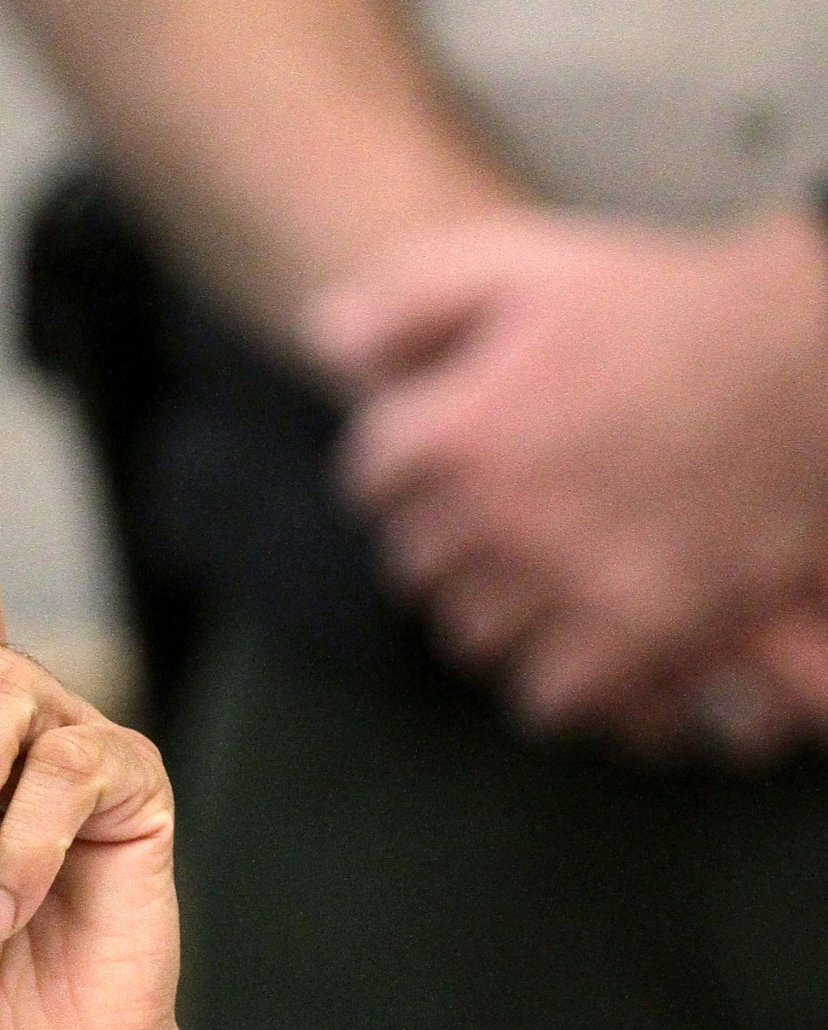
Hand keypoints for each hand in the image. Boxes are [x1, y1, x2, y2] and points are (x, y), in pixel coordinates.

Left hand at [310, 208, 827, 734]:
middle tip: (498, 508)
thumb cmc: (672, 306)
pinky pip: (548, 695)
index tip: (443, 452)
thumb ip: (406, 302)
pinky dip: (555, 673)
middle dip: (446, 533)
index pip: (369, 481)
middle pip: (415, 563)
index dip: (407, 461)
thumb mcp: (524, 263)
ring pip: (471, 633)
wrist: (816, 359)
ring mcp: (568, 581)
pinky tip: (576, 633)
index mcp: (456, 432)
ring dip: (495, 605)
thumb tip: (322, 340)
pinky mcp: (641, 632)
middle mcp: (498, 517)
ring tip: (537, 569)